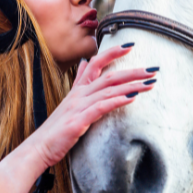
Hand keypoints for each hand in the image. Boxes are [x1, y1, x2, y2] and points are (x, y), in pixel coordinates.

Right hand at [28, 44, 156, 168]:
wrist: (39, 147)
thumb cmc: (57, 127)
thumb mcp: (69, 101)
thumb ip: (78, 82)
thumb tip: (83, 62)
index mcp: (78, 89)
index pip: (95, 62)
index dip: (112, 52)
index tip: (130, 45)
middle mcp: (79, 94)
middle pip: (109, 75)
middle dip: (133, 71)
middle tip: (153, 69)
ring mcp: (78, 106)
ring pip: (108, 89)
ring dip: (132, 85)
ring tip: (150, 83)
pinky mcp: (79, 120)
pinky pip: (101, 107)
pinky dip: (117, 100)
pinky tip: (132, 98)